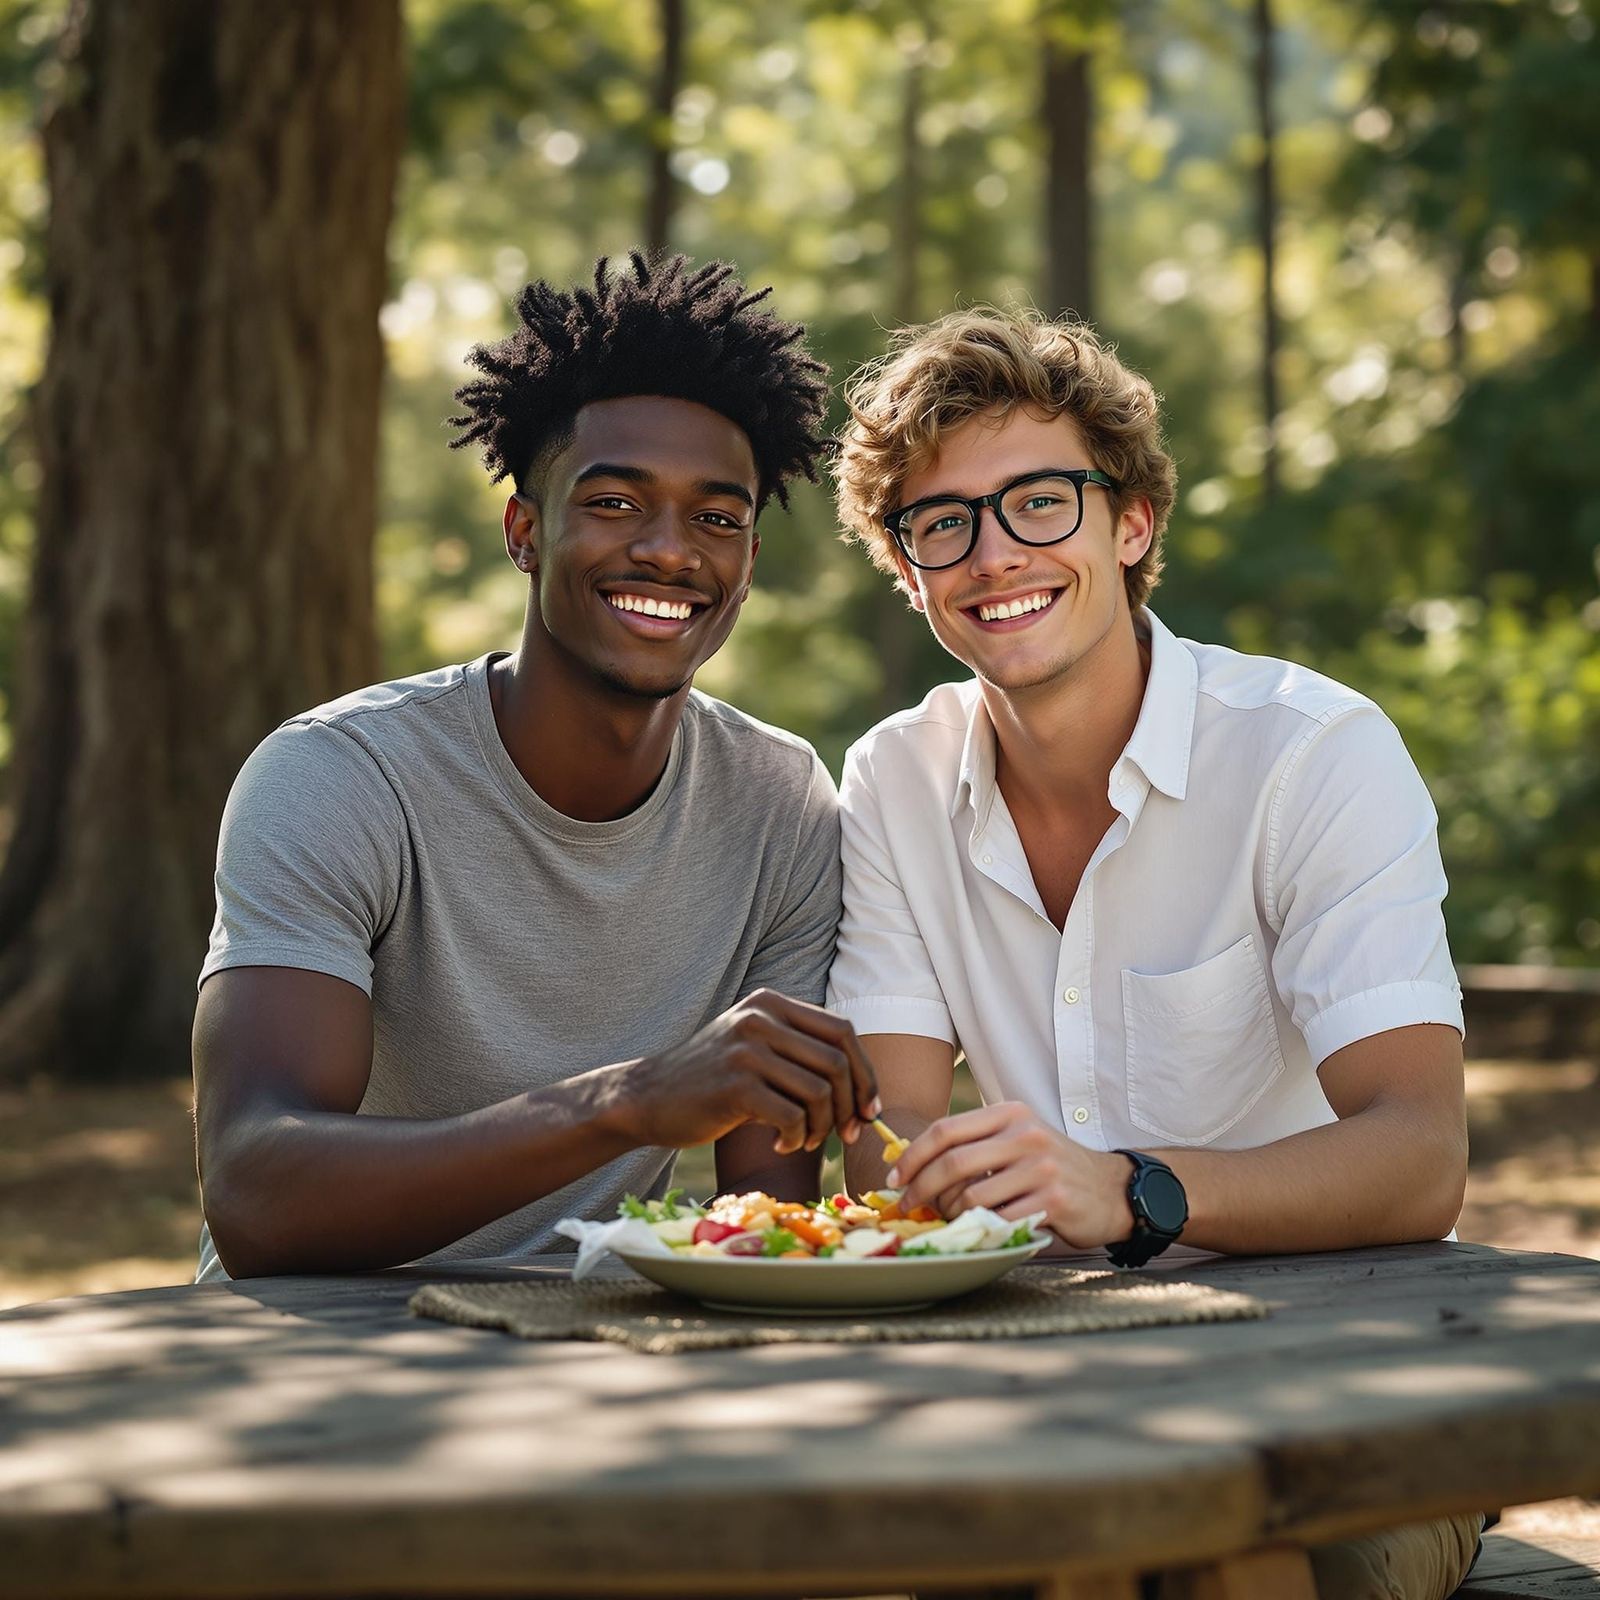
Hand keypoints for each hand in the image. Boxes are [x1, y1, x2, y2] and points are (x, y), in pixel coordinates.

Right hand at [611, 989, 880, 1155]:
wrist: (647, 1098)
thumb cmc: (711, 1082)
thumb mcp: (755, 1050)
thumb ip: (800, 1055)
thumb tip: (865, 1093)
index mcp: (771, 1004)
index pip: (842, 1031)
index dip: (864, 1073)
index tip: (867, 1109)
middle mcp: (761, 1018)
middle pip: (838, 1062)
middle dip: (851, 1106)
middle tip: (846, 1135)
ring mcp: (747, 1049)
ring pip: (820, 1092)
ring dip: (822, 1128)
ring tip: (804, 1141)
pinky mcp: (735, 1085)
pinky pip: (792, 1116)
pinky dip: (796, 1139)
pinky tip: (779, 1146)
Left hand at [890, 1102, 1133, 1249]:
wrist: (1110, 1189)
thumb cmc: (1052, 1166)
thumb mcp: (1017, 1140)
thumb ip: (975, 1145)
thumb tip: (913, 1167)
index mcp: (1009, 1113)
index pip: (946, 1130)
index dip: (913, 1156)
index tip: (895, 1179)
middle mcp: (1025, 1134)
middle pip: (952, 1162)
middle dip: (920, 1188)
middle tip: (907, 1206)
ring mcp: (1041, 1166)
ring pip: (972, 1196)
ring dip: (951, 1214)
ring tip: (951, 1219)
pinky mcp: (1053, 1199)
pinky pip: (999, 1218)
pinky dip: (980, 1228)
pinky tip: (978, 1229)